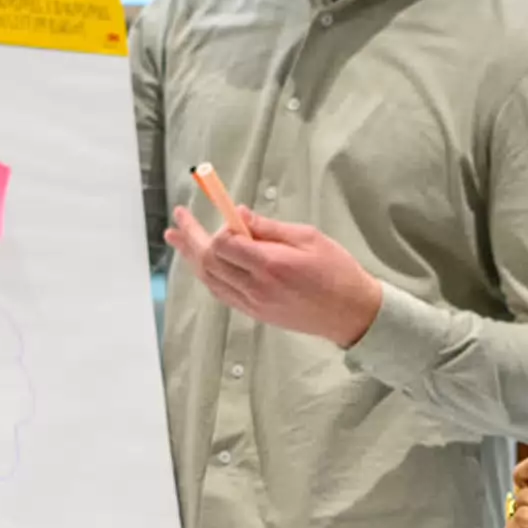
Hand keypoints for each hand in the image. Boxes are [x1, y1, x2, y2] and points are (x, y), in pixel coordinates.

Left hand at [165, 204, 383, 346]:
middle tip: (178, 218)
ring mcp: (253, 304)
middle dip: (190, 237)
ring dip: (191, 257)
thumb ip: (268, 227)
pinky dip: (207, 275)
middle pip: (209, 262)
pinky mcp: (255, 313)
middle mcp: (256, 288)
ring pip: (210, 279)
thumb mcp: (308, 237)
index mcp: (269, 265)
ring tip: (177, 237)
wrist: (350, 313)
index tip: (228, 214)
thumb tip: (237, 213)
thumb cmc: (336, 271)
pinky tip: (201, 262)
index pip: (224, 245)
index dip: (220, 227)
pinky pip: (221, 293)